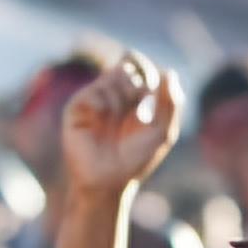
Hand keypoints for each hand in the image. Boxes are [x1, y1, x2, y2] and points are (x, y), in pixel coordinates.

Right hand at [61, 54, 182, 202]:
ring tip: (116, 122)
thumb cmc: (136, 159)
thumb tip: (169, 72)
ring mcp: (93, 100)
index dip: (144, 67)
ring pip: (111, 78)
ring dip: (121, 100)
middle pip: (126, 69)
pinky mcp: (76, 108)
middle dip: (136, 88)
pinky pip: (93, 92)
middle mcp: (112, 95)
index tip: (150, 87)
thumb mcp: (163, 132)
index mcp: (132, 97)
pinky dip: (103, 105)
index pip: (138, 66)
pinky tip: (101, 119)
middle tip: (138, 113)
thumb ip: (170, 103)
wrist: (109, 180)